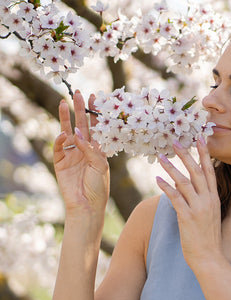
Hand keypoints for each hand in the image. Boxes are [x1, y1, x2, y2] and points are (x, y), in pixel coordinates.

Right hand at [53, 90, 109, 216]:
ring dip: (65, 119)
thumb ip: (91, 149)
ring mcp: (72, 154)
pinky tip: (64, 133)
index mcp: (98, 150)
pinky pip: (59, 146)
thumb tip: (77, 133)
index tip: (95, 98)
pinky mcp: (60, 161)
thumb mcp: (100, 166)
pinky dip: (60, 139)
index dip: (95, 113)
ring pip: (68, 132)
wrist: (86, 205)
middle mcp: (85, 149)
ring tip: (63, 103)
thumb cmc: (98, 187)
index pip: (97, 128)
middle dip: (79, 110)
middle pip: (81, 125)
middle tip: (77, 94)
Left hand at [155, 137, 222, 269]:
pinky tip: (158, 180)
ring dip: (172, 168)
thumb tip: (184, 185)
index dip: (205, 153)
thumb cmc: (207, 238)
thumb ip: (200, 199)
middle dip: (186, 155)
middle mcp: (208, 200)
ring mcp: (198, 208)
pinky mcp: (188, 218)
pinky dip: (167, 188)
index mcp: (214, 198)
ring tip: (162, 157)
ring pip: (184, 182)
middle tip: (176, 141)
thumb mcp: (208, 215)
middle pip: (197, 172)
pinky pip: (176, 198)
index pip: (209, 171)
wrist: (209, 257)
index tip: (201, 138)